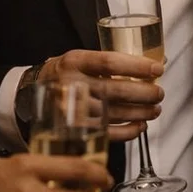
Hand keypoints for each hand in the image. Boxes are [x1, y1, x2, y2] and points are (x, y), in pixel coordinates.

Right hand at [45, 49, 163, 141]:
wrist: (34, 92)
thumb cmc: (67, 74)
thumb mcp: (81, 59)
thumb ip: (111, 62)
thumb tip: (156, 64)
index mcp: (75, 61)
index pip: (110, 62)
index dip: (137, 66)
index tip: (157, 69)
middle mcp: (71, 85)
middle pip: (115, 90)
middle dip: (145, 93)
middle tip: (159, 93)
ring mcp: (72, 109)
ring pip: (114, 113)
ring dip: (141, 113)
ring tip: (154, 110)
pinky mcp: (75, 129)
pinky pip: (107, 133)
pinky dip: (128, 131)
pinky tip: (140, 126)